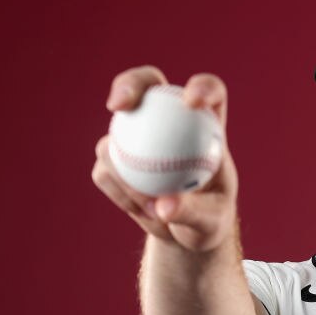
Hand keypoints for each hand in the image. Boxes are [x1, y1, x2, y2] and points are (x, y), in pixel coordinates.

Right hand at [91, 65, 239, 251]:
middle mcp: (169, 118)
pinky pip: (105, 170)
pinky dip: (121, 194)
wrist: (186, 232)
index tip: (192, 103)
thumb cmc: (210, 219)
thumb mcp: (210, 221)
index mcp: (206, 123)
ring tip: (154, 209)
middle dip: (129, 83)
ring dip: (125, 175)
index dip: (202, 87)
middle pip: (147, 83)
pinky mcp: (114, 158)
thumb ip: (192, 212)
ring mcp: (137, 134)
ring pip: (114, 134)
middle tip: (119, 105)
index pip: (210, 91)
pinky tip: (142, 212)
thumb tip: (163, 206)